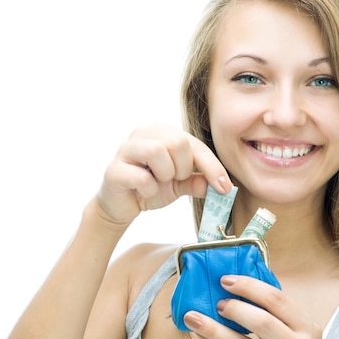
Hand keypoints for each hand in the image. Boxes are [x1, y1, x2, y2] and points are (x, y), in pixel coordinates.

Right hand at [95, 123, 231, 226]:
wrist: (121, 206)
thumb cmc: (150, 187)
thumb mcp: (180, 184)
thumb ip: (198, 181)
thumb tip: (222, 186)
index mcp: (163, 132)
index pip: (194, 143)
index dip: (212, 166)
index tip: (225, 187)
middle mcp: (143, 133)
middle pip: (177, 142)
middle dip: (183, 168)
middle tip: (175, 180)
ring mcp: (126, 149)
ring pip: (157, 151)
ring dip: (165, 175)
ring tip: (158, 182)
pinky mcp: (114, 169)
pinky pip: (141, 177)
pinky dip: (149, 189)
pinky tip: (144, 192)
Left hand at [184, 275, 336, 338]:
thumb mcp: (301, 329)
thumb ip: (276, 310)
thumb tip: (237, 284)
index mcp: (306, 327)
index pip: (276, 300)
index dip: (249, 286)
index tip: (226, 279)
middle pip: (261, 323)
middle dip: (234, 308)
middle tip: (217, 302)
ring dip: (213, 329)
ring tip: (192, 316)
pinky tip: (201, 335)